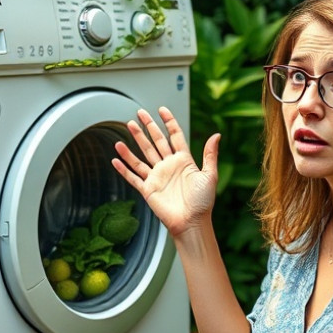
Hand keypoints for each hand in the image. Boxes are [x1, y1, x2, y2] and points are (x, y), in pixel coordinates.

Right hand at [111, 106, 219, 236]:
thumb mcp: (210, 176)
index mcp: (183, 161)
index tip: (162, 110)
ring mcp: (157, 177)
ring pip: (142, 156)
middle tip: (139, 113)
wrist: (191, 223)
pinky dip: (123, 168)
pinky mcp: (148, 189)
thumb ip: (210, 155)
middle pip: (155, 142)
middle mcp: (168, 166)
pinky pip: (133, 177)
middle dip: (147, 127)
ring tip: (126, 129)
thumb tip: (216, 134)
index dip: (168, 122)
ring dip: (133, 144)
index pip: (174, 136)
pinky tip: (116, 159)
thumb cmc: (203, 203)